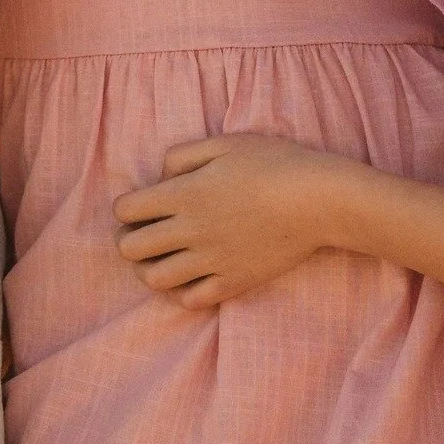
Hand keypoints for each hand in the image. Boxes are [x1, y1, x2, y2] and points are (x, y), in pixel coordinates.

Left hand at [112, 135, 337, 307]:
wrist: (318, 200)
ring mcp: (211, 260)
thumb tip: (160, 178)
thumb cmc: (274, 163)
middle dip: (129, 240)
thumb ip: (183, 156)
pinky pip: (191, 300)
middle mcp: (190, 230)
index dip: (126, 208)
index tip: (140, 206)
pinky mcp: (233, 282)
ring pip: (154, 280)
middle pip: (130, 249)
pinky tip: (192, 275)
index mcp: (184, 194)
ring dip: (149, 269)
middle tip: (144, 233)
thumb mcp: (225, 143)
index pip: (125, 211)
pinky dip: (183, 291)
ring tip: (164, 257)